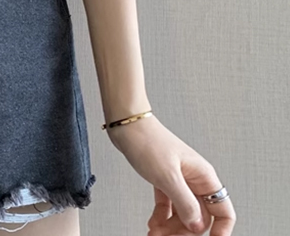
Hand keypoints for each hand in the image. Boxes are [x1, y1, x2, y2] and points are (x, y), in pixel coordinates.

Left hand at [106, 114, 235, 234]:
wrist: (125, 124)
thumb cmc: (147, 141)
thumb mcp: (168, 176)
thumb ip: (185, 204)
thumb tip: (198, 227)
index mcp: (203, 177)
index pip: (223, 212)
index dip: (221, 232)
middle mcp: (194, 179)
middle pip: (199, 217)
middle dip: (185, 232)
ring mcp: (178, 180)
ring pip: (182, 213)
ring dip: (170, 228)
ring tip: (155, 234)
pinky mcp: (163, 179)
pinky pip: (168, 205)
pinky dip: (161, 217)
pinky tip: (153, 225)